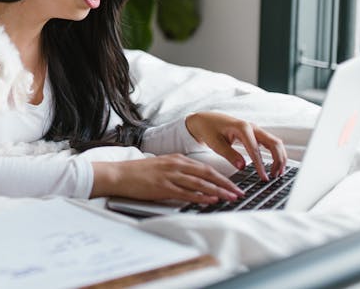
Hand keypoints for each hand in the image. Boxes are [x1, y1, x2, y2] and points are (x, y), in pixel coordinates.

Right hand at [91, 154, 243, 203]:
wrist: (120, 174)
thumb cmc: (139, 172)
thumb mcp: (162, 166)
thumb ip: (178, 171)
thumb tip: (196, 182)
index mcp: (176, 159)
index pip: (205, 167)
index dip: (222, 176)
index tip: (234, 184)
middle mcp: (175, 165)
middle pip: (207, 174)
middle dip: (225, 183)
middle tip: (239, 192)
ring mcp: (169, 176)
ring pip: (199, 183)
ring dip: (217, 191)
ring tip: (230, 198)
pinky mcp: (163, 187)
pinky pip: (186, 193)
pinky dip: (200, 197)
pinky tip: (210, 201)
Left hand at [185, 111, 286, 179]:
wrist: (205, 120)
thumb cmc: (209, 130)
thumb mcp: (215, 143)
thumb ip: (229, 155)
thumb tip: (242, 167)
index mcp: (242, 127)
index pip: (255, 149)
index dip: (260, 165)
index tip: (264, 177)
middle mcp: (252, 127)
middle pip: (274, 143)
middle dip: (278, 160)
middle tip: (275, 176)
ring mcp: (255, 130)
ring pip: (275, 143)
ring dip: (279, 157)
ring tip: (277, 173)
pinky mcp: (255, 134)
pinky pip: (270, 143)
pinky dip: (276, 154)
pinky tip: (274, 166)